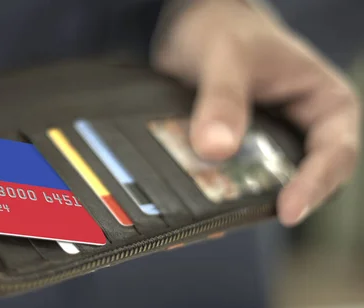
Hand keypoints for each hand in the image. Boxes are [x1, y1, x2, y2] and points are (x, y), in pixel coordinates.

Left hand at [150, 0, 359, 225]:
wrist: (195, 23)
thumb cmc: (227, 29)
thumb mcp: (227, 58)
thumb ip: (223, 100)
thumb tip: (216, 148)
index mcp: (324, 104)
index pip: (334, 154)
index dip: (314, 185)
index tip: (288, 209)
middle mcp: (302, 130)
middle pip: (298, 178)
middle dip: (268, 199)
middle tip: (235, 219)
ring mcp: (268, 143)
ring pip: (261, 182)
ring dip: (236, 197)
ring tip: (208, 218)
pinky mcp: (237, 150)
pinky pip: (230, 175)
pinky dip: (214, 187)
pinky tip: (192, 201)